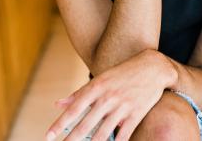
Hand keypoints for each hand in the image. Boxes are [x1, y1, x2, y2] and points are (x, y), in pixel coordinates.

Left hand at [46, 49, 175, 140]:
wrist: (153, 68)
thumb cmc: (122, 73)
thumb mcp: (100, 79)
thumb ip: (79, 93)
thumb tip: (57, 104)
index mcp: (96, 87)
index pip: (74, 109)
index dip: (60, 124)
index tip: (49, 136)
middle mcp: (107, 97)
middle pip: (85, 124)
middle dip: (71, 140)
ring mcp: (122, 107)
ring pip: (102, 134)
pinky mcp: (136, 114)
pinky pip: (123, 136)